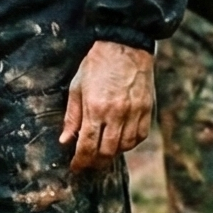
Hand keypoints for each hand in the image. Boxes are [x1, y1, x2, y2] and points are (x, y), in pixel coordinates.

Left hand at [60, 40, 154, 170]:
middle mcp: (116, 113)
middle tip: (89, 163)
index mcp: (95, 108)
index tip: (76, 167)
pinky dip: (130, 143)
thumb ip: (72, 117)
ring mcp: (135, 112)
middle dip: (96, 162)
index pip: (87, 145)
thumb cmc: (97, 65)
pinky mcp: (147, 109)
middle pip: (107, 151)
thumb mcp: (77, 88)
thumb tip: (65, 141)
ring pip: (125, 146)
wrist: (125, 45)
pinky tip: (121, 141)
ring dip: (113, 153)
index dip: (80, 161)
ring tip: (103, 151)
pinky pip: (140, 136)